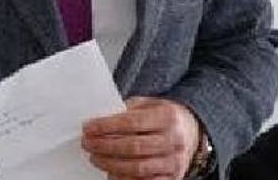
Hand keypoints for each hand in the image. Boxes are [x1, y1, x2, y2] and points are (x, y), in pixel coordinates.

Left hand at [82, 96, 200, 179]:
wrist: (190, 131)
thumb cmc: (164, 117)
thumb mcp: (149, 105)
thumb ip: (128, 111)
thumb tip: (99, 122)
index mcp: (167, 117)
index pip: (132, 122)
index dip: (107, 127)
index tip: (88, 128)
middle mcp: (174, 140)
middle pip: (133, 147)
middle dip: (105, 146)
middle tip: (87, 144)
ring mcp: (174, 161)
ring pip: (137, 168)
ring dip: (111, 164)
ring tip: (95, 158)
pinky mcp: (172, 178)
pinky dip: (125, 179)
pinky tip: (111, 173)